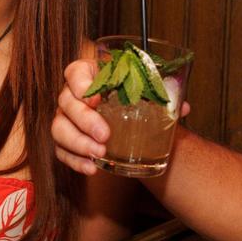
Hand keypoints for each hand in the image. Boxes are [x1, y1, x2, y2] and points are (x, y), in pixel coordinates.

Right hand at [52, 59, 190, 174]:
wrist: (129, 117)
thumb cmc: (135, 98)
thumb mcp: (148, 92)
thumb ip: (163, 95)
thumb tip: (182, 108)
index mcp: (91, 75)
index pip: (75, 72)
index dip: (80, 83)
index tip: (94, 98)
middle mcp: (73, 96)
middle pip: (66, 102)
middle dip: (84, 120)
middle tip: (105, 134)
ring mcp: (66, 119)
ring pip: (59, 128)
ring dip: (78, 143)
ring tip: (99, 153)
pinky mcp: (66, 141)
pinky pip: (62, 151)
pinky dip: (75, 161)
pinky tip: (92, 168)